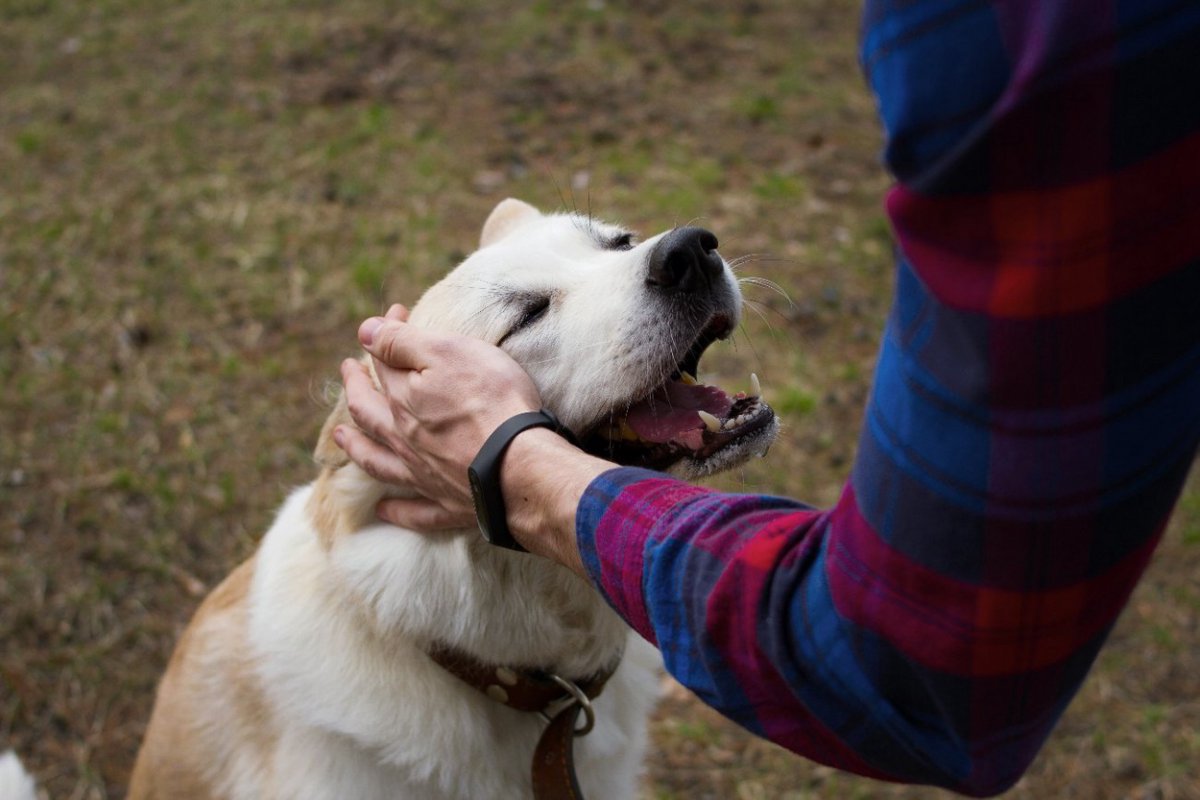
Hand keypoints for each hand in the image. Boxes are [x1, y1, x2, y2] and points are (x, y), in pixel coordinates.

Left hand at [335, 304, 540, 529]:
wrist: (521, 465)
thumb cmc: (491, 401)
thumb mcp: (447, 353)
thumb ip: (401, 343)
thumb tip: (364, 331)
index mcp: (404, 401)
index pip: (384, 362)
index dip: (383, 336)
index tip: (395, 312)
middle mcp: (405, 439)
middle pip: (370, 413)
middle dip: (356, 388)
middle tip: (348, 372)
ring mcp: (424, 474)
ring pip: (379, 461)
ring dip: (358, 448)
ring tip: (341, 439)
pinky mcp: (448, 503)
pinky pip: (415, 512)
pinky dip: (397, 511)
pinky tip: (383, 511)